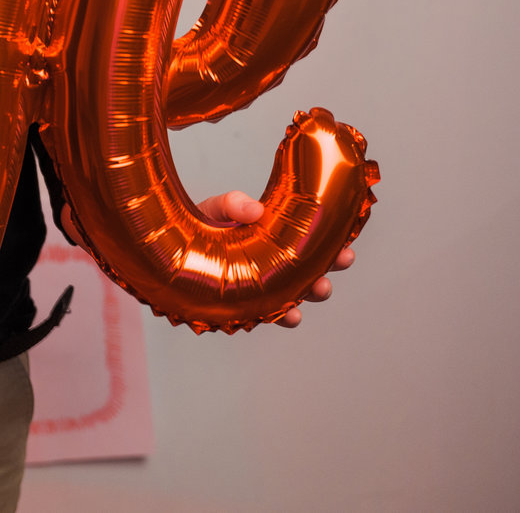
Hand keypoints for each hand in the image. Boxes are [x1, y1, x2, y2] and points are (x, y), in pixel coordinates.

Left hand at [198, 190, 355, 327]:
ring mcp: (261, 286)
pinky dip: (283, 316)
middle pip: (310, 273)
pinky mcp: (245, 304)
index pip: (310, 244)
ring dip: (311, 295)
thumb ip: (232, 203)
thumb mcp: (215, 208)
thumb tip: (255, 210)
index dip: (332, 247)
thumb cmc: (199, 226)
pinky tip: (290, 315)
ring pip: (296, 295)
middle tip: (339, 263)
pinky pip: (270, 314)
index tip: (347, 246)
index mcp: (274, 239)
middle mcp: (273, 265)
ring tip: (318, 290)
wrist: (171, 249)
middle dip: (328, 270)